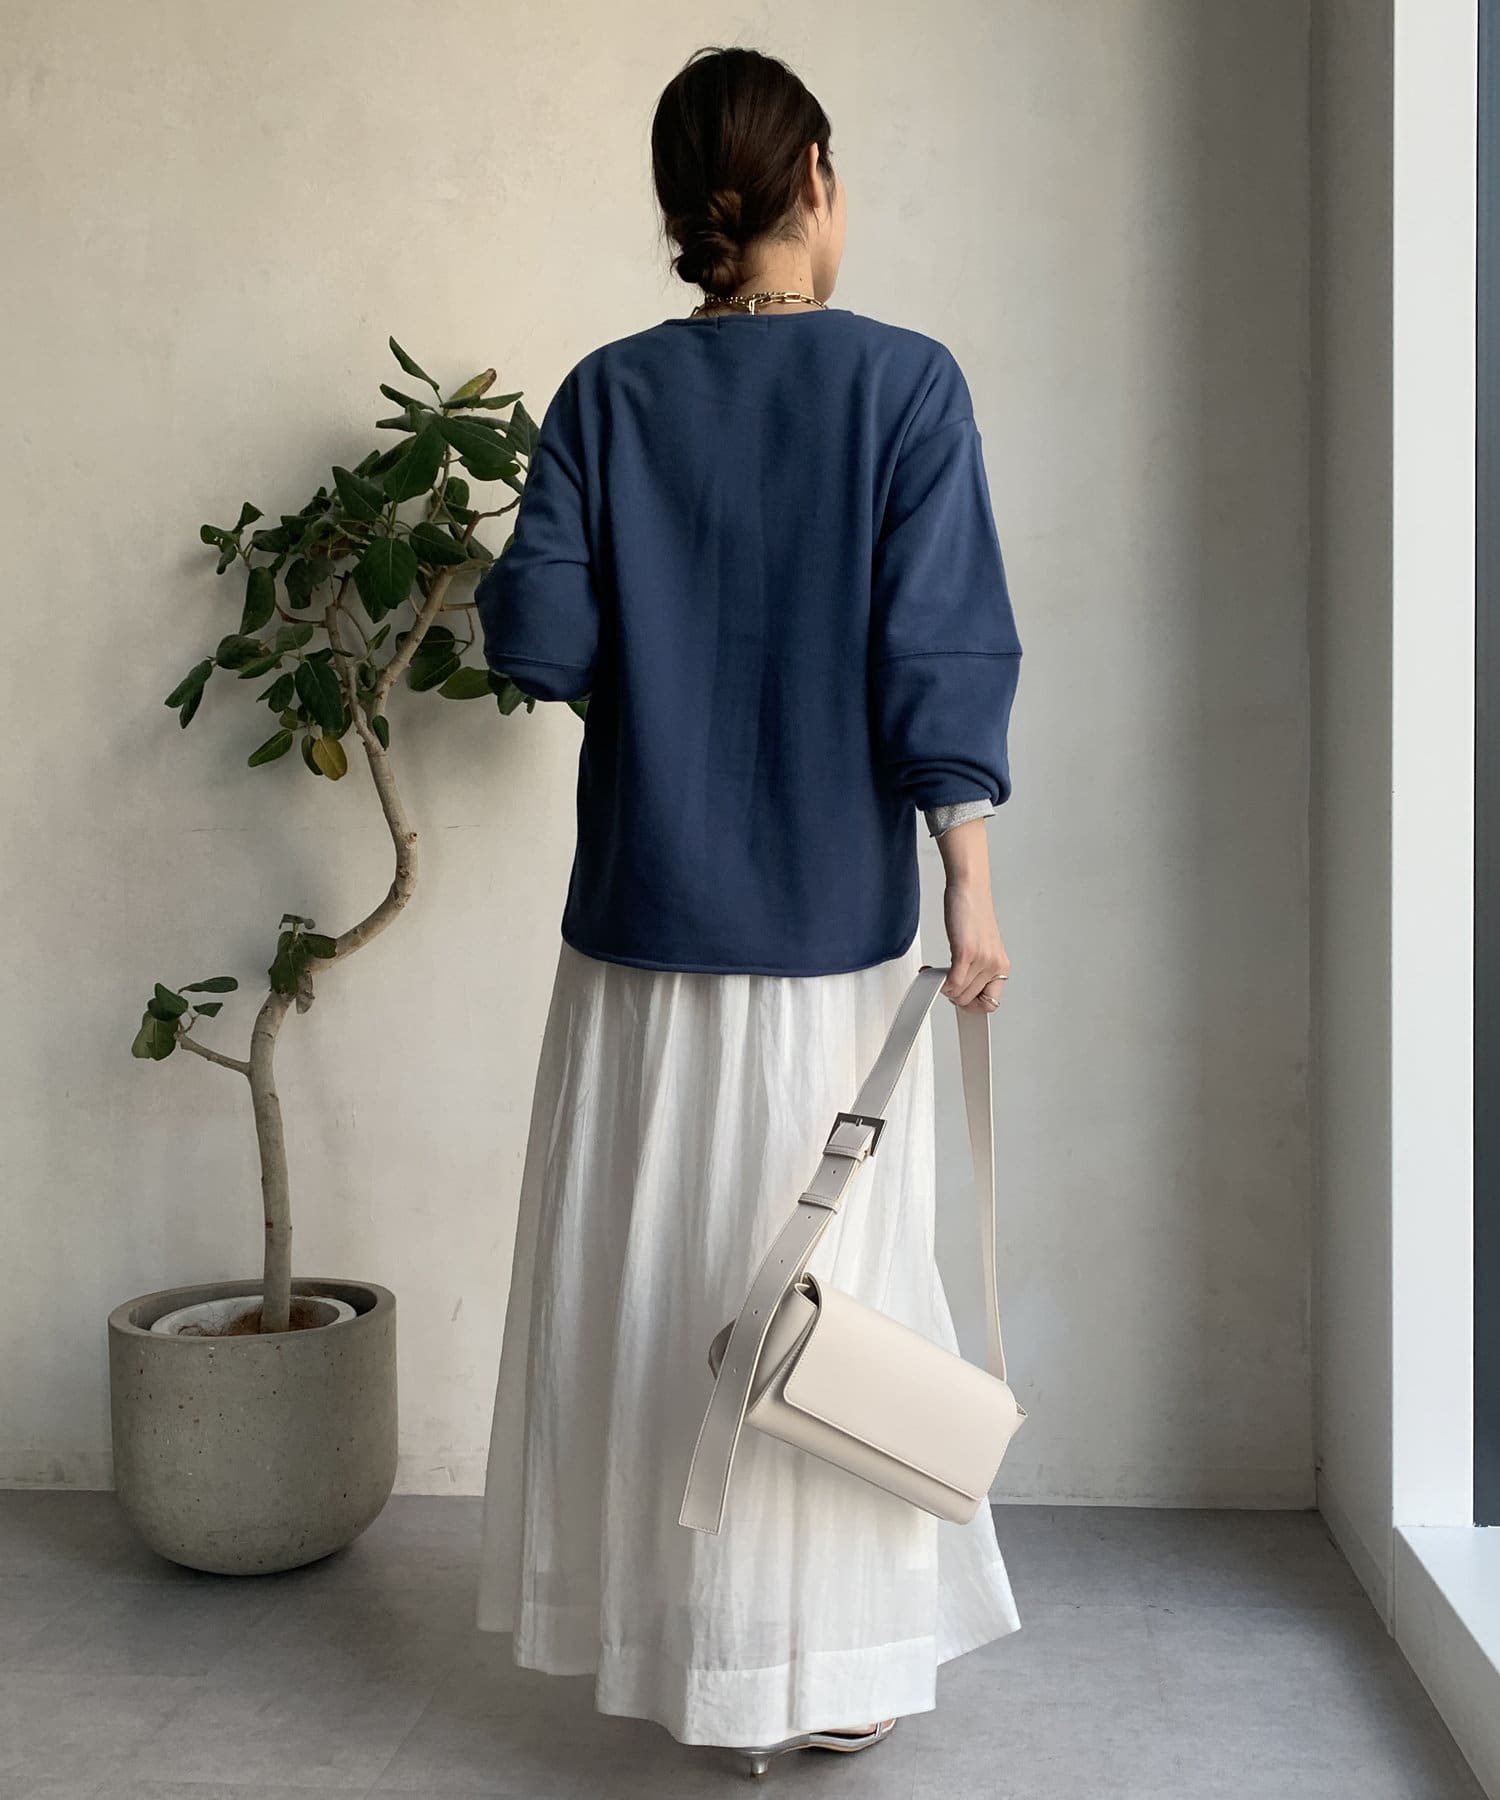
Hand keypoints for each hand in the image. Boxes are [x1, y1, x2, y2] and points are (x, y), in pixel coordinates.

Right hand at [934, 817, 1009, 1012]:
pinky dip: (938, 982)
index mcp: (1002, 968)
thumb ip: (978, 972)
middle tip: (943, 981)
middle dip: (952, 995)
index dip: (972, 1006)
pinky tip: (930, 971)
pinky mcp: (966, 952)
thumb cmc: (973, 916)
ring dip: (943, 986)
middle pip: (969, 1000)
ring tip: (936, 973)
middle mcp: (995, 966)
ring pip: (958, 993)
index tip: (959, 999)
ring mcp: (981, 960)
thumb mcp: (983, 949)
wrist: (970, 890)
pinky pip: (951, 982)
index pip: (991, 1004)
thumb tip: (961, 993)